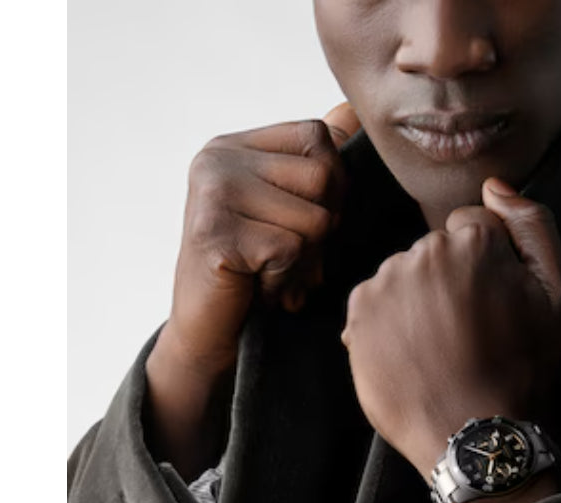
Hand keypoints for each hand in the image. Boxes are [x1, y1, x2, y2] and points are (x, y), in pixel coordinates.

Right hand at [143, 102, 359, 480]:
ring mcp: (211, 196)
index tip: (305, 221)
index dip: (332, 185)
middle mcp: (216, 160)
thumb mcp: (287, 209)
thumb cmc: (255, 272)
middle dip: (323, 226)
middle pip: (323, 175)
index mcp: (233, 146)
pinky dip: (286, 278)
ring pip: (313, 218)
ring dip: (306, 259)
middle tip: (290, 255)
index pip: (317, 135)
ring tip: (273, 272)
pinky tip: (260, 287)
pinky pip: (291, 250)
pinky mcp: (215, 236)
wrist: (209, 332)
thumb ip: (314, 161)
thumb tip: (351, 112)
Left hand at [341, 178, 560, 480]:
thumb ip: (534, 226)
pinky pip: (375, 302)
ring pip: (404, 276)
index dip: (488, 268)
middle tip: (467, 334)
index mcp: (472, 240)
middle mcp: (422, 251)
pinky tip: (412, 354)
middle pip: (436, 251)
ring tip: (438, 349)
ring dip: (418, 302)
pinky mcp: (358, 314)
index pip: (473, 228)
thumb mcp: (560, 297)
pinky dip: (389, 323)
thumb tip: (495, 186)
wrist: (471, 434)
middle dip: (450, 282)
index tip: (492, 307)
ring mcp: (385, 282)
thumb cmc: (521, 369)